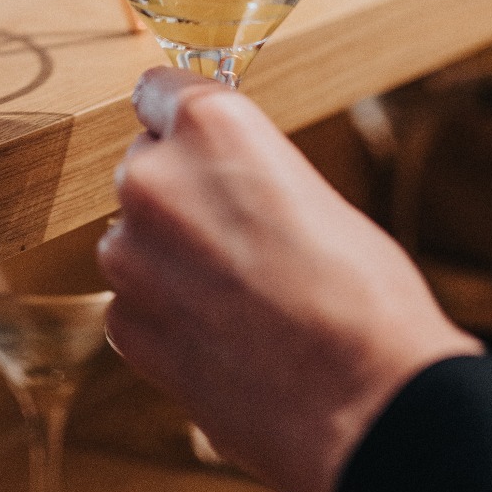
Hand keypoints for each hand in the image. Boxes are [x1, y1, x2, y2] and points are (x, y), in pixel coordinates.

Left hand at [97, 68, 477, 491]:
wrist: (368, 401)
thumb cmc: (364, 293)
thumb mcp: (309, 190)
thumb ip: (243, 171)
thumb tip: (218, 182)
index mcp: (210, 125)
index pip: (158, 90)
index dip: (179, 118)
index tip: (191, 138)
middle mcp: (155, 176)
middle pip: (146, 166)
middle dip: (180, 194)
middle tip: (240, 238)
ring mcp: (130, 252)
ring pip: (135, 237)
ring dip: (169, 258)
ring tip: (241, 299)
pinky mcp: (123, 322)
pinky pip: (133, 300)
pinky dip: (165, 316)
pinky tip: (224, 339)